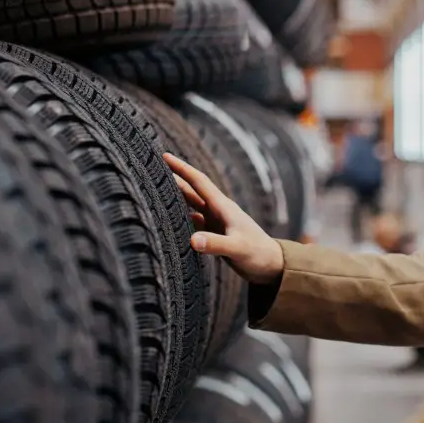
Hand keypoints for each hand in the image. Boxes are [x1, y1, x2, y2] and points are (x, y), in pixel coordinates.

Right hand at [163, 153, 284, 284]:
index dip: (181, 168)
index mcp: (223, 207)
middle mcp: (218, 211)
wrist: (272, 266)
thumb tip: (192, 240)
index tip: (164, 156)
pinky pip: (194, 222)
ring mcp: (216, 223)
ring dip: (175, 198)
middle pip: (191, 191)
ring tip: (154, 190)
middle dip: (173, 179)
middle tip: (151, 169)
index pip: (198, 182)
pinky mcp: (215, 235)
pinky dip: (181, 219)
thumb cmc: (258, 254)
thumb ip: (216, 244)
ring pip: (191, 206)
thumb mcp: (237, 249)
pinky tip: (169, 220)